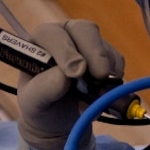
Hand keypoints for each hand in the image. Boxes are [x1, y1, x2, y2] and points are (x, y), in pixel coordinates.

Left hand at [17, 20, 124, 149]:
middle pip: (84, 30)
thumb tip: (64, 77)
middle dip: (94, 52)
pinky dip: (115, 75)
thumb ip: (43, 89)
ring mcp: (88, 44)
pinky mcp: (106, 56)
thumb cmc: (41, 106)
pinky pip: (116, 60)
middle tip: (101, 75)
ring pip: (103, 45)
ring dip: (105, 68)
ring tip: (99, 94)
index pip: (53, 35)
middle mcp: (65, 35)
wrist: (59, 119)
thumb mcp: (33, 102)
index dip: (66, 51)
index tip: (77, 73)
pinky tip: (106, 91)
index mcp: (41, 41)